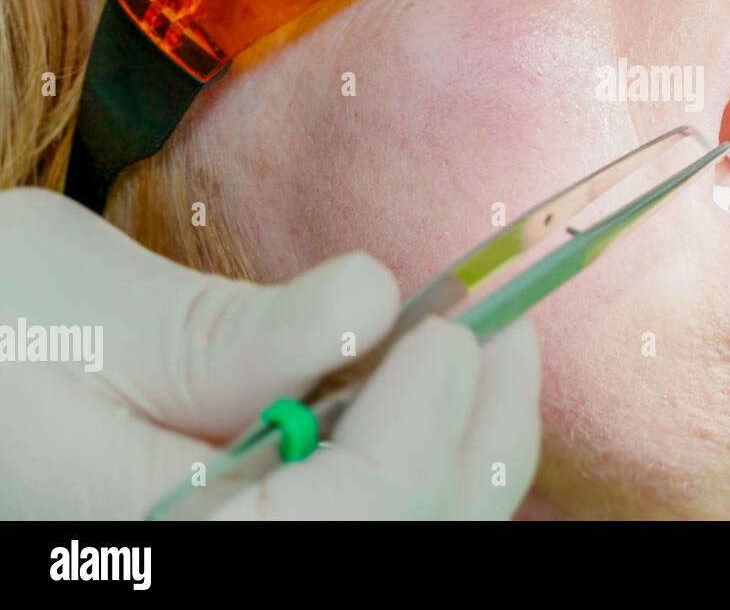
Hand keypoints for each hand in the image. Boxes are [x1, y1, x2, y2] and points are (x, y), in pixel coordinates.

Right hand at [0, 188, 539, 518]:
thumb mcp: (78, 312)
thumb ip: (225, 333)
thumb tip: (369, 302)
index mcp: (153, 547)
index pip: (346, 521)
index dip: (417, 428)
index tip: (449, 330)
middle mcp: (205, 568)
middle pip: (400, 544)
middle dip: (476, 446)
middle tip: (511, 335)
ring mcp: (236, 553)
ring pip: (404, 540)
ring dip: (465, 455)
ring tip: (493, 358)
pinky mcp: (254, 527)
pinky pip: (372, 522)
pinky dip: (427, 467)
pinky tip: (436, 398)